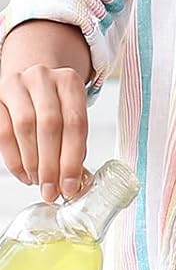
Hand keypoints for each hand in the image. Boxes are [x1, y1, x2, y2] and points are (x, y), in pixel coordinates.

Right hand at [0, 62, 88, 201]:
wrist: (30, 82)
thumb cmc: (55, 103)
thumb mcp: (72, 113)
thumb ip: (75, 143)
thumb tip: (74, 181)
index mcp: (70, 81)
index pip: (75, 123)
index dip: (73, 158)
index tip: (71, 185)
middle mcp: (43, 79)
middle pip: (50, 125)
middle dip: (51, 164)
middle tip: (52, 190)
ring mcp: (16, 86)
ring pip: (24, 128)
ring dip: (32, 162)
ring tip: (38, 182)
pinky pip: (3, 132)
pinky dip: (13, 158)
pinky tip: (23, 173)